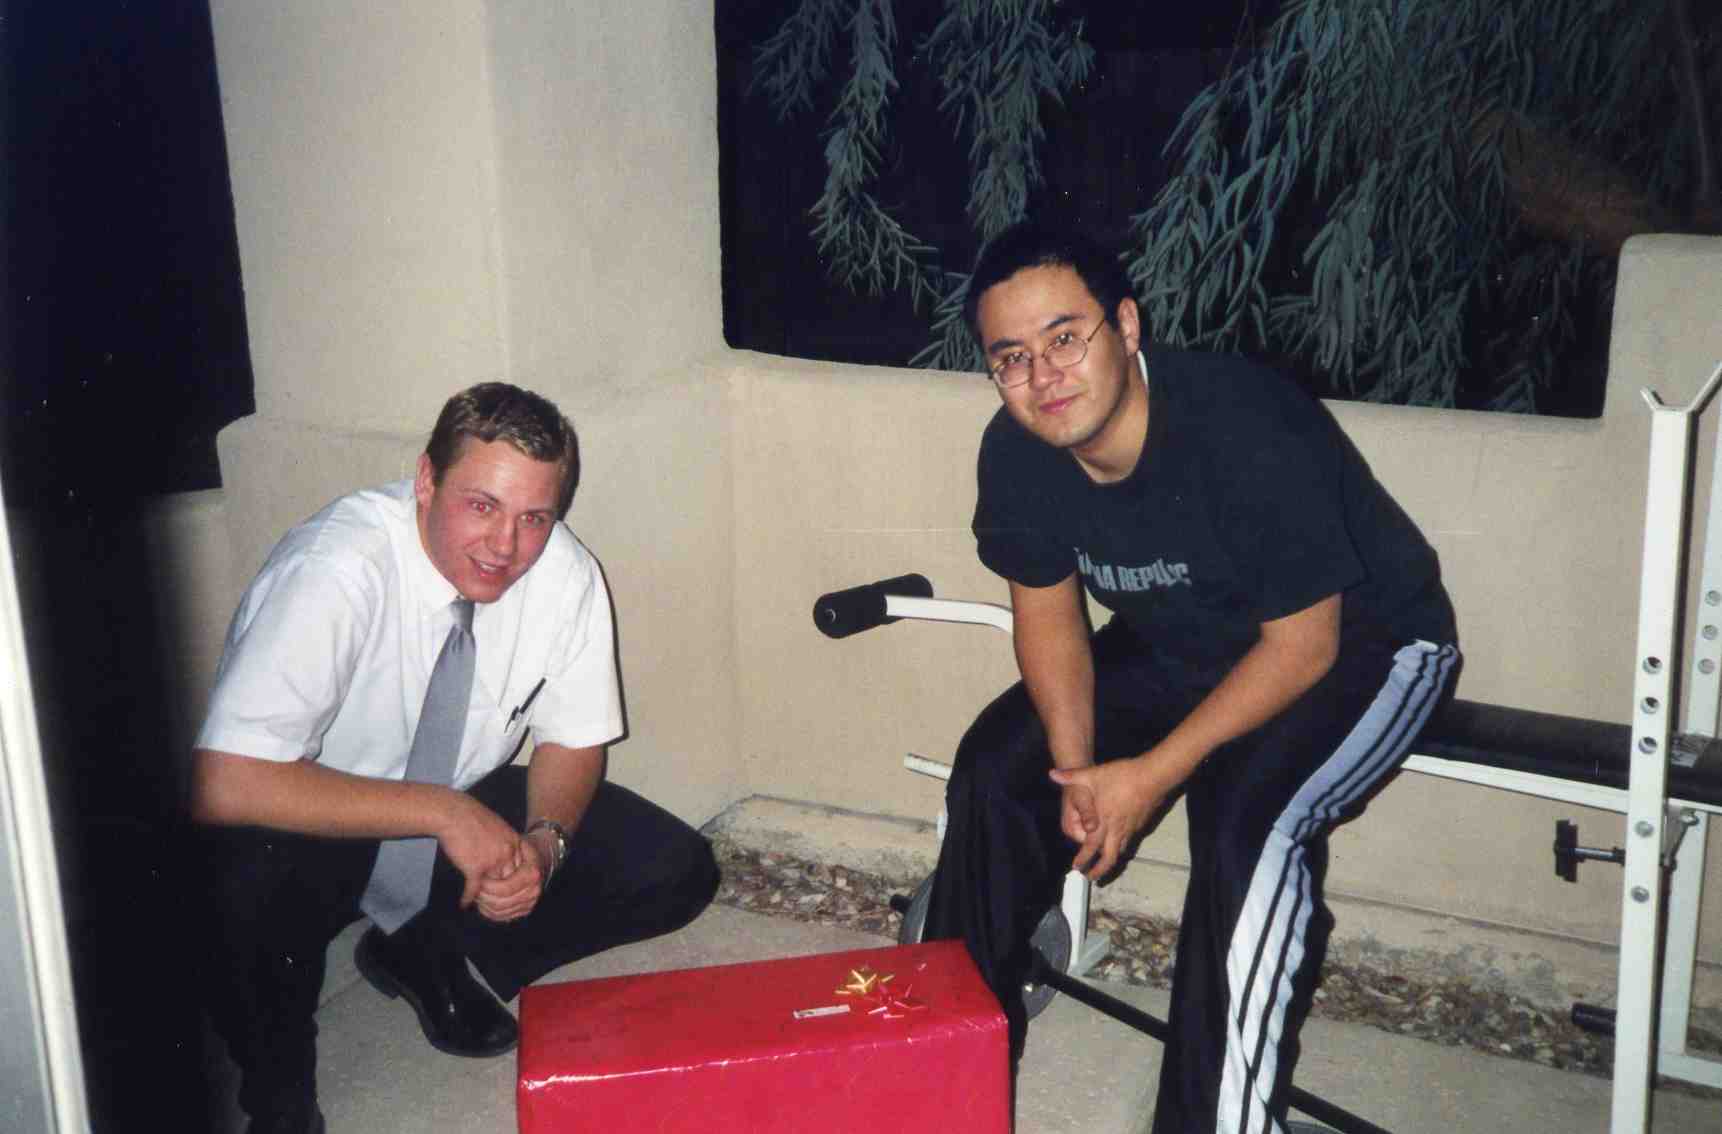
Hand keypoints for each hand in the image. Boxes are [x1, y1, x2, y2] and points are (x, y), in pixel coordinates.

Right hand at [435, 793, 527, 909]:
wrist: (453, 812)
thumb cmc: (471, 817)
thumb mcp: (497, 827)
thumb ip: (504, 844)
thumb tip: (504, 859)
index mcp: (515, 842)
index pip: (525, 870)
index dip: (520, 884)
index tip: (514, 892)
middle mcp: (507, 853)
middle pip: (513, 882)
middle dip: (505, 895)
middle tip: (496, 903)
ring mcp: (493, 861)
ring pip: (496, 890)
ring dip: (487, 899)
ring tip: (480, 904)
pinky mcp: (475, 867)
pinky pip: (474, 890)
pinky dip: (468, 898)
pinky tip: (464, 903)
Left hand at [473, 833, 550, 922]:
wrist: (532, 858)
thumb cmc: (519, 849)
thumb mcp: (512, 844)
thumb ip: (500, 858)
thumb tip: (481, 875)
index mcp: (532, 874)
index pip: (505, 889)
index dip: (487, 887)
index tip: (476, 880)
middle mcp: (534, 890)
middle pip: (501, 903)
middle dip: (483, 897)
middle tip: (472, 888)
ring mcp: (530, 902)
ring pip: (500, 912)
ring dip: (484, 905)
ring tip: (476, 893)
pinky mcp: (525, 909)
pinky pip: (503, 917)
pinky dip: (489, 912)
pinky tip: (482, 902)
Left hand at [1048, 756, 1166, 879]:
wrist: (1154, 776)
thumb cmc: (1123, 776)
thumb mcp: (1093, 774)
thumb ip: (1072, 776)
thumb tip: (1052, 774)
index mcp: (1103, 821)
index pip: (1090, 846)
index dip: (1083, 859)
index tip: (1077, 868)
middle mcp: (1117, 829)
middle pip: (1109, 858)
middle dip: (1100, 871)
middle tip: (1092, 878)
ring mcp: (1131, 828)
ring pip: (1120, 851)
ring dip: (1111, 861)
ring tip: (1104, 866)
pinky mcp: (1141, 824)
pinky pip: (1129, 842)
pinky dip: (1122, 848)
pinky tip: (1119, 845)